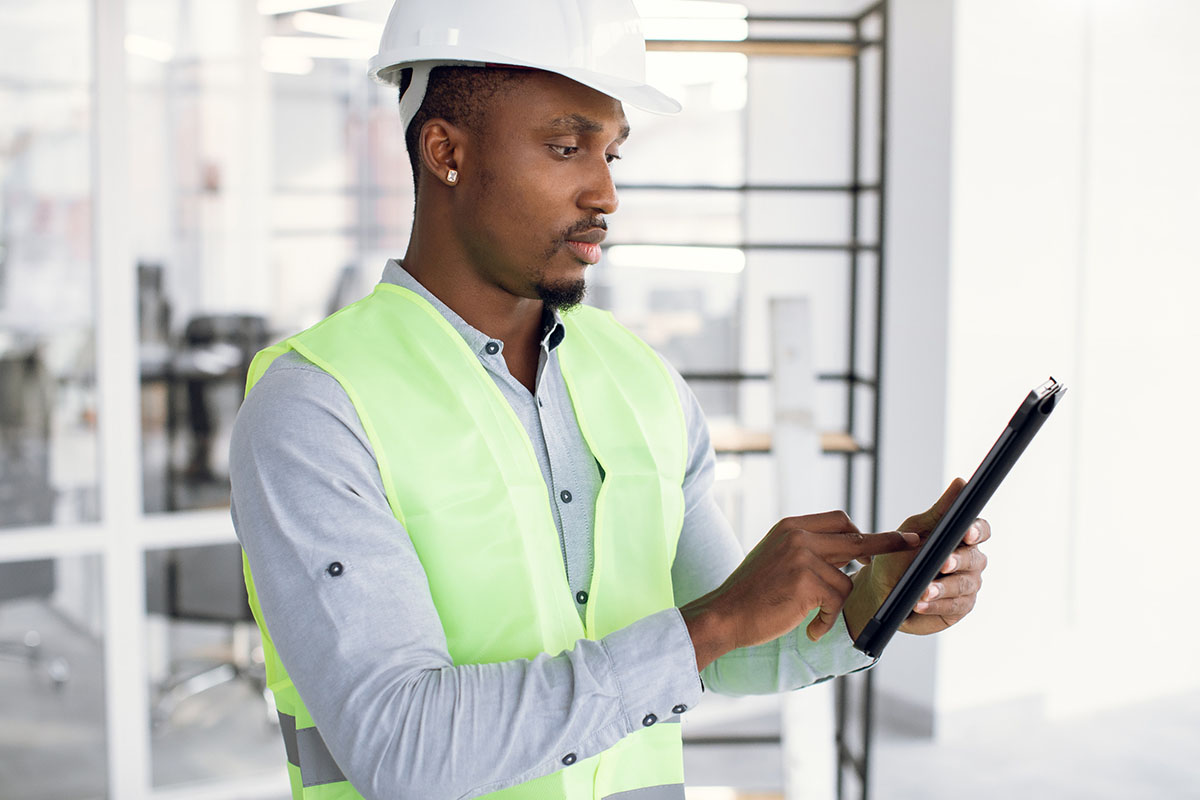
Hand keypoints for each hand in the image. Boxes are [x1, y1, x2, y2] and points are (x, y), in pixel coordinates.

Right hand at [680, 511, 918, 670]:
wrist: (724, 615)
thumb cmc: (751, 593)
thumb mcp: (776, 557)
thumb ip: (807, 550)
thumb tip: (849, 554)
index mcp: (791, 526)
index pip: (838, 519)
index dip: (863, 531)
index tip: (886, 539)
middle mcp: (798, 535)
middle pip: (856, 538)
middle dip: (887, 544)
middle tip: (912, 544)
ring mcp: (802, 557)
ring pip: (846, 579)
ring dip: (836, 605)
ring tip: (815, 619)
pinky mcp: (806, 582)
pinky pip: (837, 601)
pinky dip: (827, 621)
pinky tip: (811, 630)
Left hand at [845, 479, 990, 637]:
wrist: (881, 591)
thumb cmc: (898, 556)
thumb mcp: (915, 530)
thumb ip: (940, 510)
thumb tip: (961, 483)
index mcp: (960, 538)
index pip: (979, 530)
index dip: (977, 531)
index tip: (967, 533)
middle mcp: (969, 561)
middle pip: (975, 559)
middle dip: (958, 561)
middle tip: (943, 563)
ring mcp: (966, 585)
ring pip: (965, 585)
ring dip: (944, 588)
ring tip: (924, 590)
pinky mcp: (959, 607)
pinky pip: (954, 606)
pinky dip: (937, 604)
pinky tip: (921, 603)